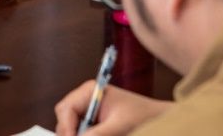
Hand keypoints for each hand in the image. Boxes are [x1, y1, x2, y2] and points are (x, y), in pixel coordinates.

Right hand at [54, 81, 172, 135]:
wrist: (158, 119)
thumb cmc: (143, 115)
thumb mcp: (120, 125)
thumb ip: (99, 133)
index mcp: (90, 91)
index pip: (65, 109)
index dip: (66, 127)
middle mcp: (86, 100)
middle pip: (64, 119)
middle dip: (69, 133)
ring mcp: (89, 112)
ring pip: (71, 128)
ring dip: (77, 135)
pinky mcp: (94, 124)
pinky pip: (81, 132)